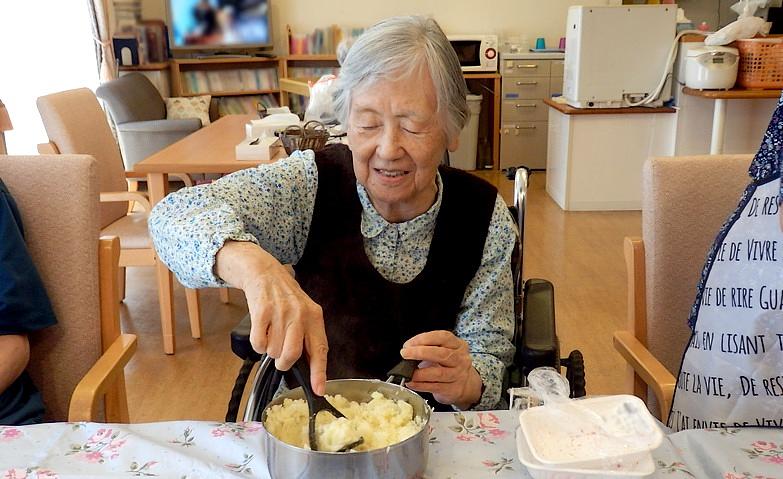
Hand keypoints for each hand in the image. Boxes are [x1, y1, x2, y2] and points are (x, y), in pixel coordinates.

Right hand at [216, 241, 328, 394]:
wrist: (265, 273)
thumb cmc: (286, 298)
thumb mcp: (305, 313)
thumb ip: (308, 337)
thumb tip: (311, 369)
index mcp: (314, 317)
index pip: (320, 349)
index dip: (320, 372)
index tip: (319, 390)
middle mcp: (299, 314)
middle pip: (292, 354)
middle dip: (284, 362)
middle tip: (281, 358)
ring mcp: (280, 313)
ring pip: (273, 351)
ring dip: (270, 349)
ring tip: (271, 333)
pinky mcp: (261, 312)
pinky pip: (258, 343)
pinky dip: (258, 344)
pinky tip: (261, 330)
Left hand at [400, 330, 482, 408]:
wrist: (465, 384)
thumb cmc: (449, 364)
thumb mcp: (444, 351)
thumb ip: (429, 348)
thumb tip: (408, 350)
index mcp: (458, 345)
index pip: (443, 337)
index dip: (424, 339)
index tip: (409, 344)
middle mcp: (460, 359)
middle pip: (441, 354)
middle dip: (420, 353)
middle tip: (405, 354)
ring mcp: (458, 375)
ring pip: (438, 373)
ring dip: (419, 373)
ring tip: (407, 372)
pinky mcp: (453, 389)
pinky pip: (434, 387)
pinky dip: (420, 385)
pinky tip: (411, 382)